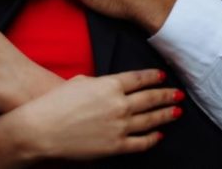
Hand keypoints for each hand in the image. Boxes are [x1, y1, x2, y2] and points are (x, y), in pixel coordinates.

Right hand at [17, 69, 183, 160]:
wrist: (43, 129)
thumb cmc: (57, 102)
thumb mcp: (80, 81)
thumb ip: (100, 82)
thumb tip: (110, 86)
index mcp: (110, 84)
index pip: (139, 78)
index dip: (153, 77)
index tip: (163, 76)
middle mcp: (119, 104)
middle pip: (150, 98)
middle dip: (166, 95)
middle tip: (179, 93)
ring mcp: (119, 126)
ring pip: (150, 120)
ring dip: (165, 115)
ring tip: (176, 111)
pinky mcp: (115, 146)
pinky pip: (140, 142)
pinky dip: (152, 138)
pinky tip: (159, 135)